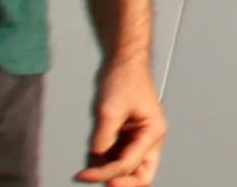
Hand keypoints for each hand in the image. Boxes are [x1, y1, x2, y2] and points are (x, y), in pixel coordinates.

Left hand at [76, 56, 167, 185]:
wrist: (122, 62)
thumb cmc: (124, 79)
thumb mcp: (109, 111)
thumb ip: (102, 140)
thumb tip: (95, 161)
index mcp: (153, 132)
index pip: (128, 164)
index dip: (104, 174)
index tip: (83, 175)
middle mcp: (148, 139)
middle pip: (139, 175)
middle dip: (119, 181)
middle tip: (96, 181)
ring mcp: (136, 139)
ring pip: (125, 170)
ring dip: (106, 171)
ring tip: (87, 168)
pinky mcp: (124, 137)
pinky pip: (114, 158)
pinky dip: (101, 162)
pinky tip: (90, 158)